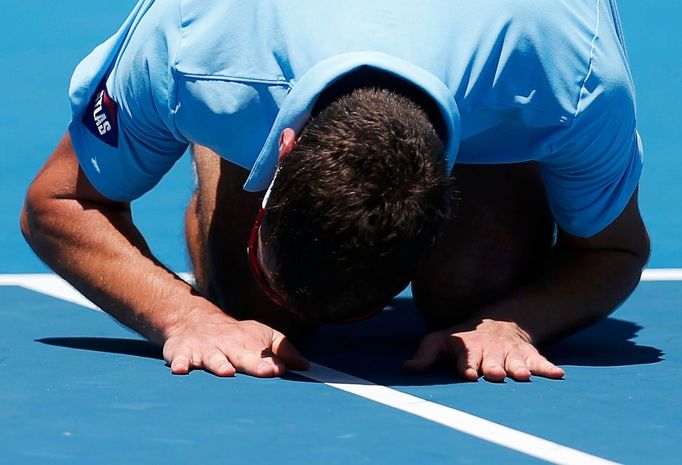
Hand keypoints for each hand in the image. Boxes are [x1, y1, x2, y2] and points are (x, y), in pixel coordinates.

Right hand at [163, 308, 308, 376]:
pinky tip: (181, 369)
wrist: (193, 320)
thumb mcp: (261, 336)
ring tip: (227, 372)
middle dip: (253, 364)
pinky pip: (180, 359)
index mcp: (247, 346)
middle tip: (265, 371)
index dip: (270, 364)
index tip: (279, 370)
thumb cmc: (235, 335)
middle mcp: (227, 348)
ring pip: (212, 359)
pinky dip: (179, 363)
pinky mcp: (183, 354)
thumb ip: (283, 350)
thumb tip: (306, 365)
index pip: (261, 356)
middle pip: (240, 357)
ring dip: (220, 365)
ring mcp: (205, 351)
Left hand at [404, 319, 564, 381]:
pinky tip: (558, 375)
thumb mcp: (440, 341)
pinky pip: (540, 361)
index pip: (467, 357)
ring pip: (516, 361)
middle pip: (493, 360)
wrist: (497, 323)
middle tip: (496, 374)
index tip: (469, 374)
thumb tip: (407, 369)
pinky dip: (548, 368)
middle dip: (494, 367)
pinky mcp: (528, 355)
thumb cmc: (462, 339)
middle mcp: (490, 351)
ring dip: (519, 368)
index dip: (468, 365)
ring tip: (523, 376)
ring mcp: (510, 353)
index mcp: (468, 348)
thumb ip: (425, 355)